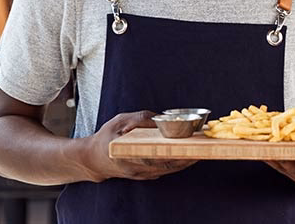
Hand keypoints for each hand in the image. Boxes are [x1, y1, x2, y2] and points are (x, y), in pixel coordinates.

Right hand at [81, 111, 196, 181]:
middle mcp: (136, 168)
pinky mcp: (143, 175)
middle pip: (167, 166)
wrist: (92, 159)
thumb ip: (140, 119)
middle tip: (202, 149)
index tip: (190, 147)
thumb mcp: (120, 121)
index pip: (157, 156)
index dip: (176, 153)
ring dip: (184, 162)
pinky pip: (164, 170)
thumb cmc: (106, 137)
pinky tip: (187, 155)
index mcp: (130, 154)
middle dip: (186, 159)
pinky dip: (176, 164)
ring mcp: (140, 174)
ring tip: (200, 151)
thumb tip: (160, 118)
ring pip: (167, 170)